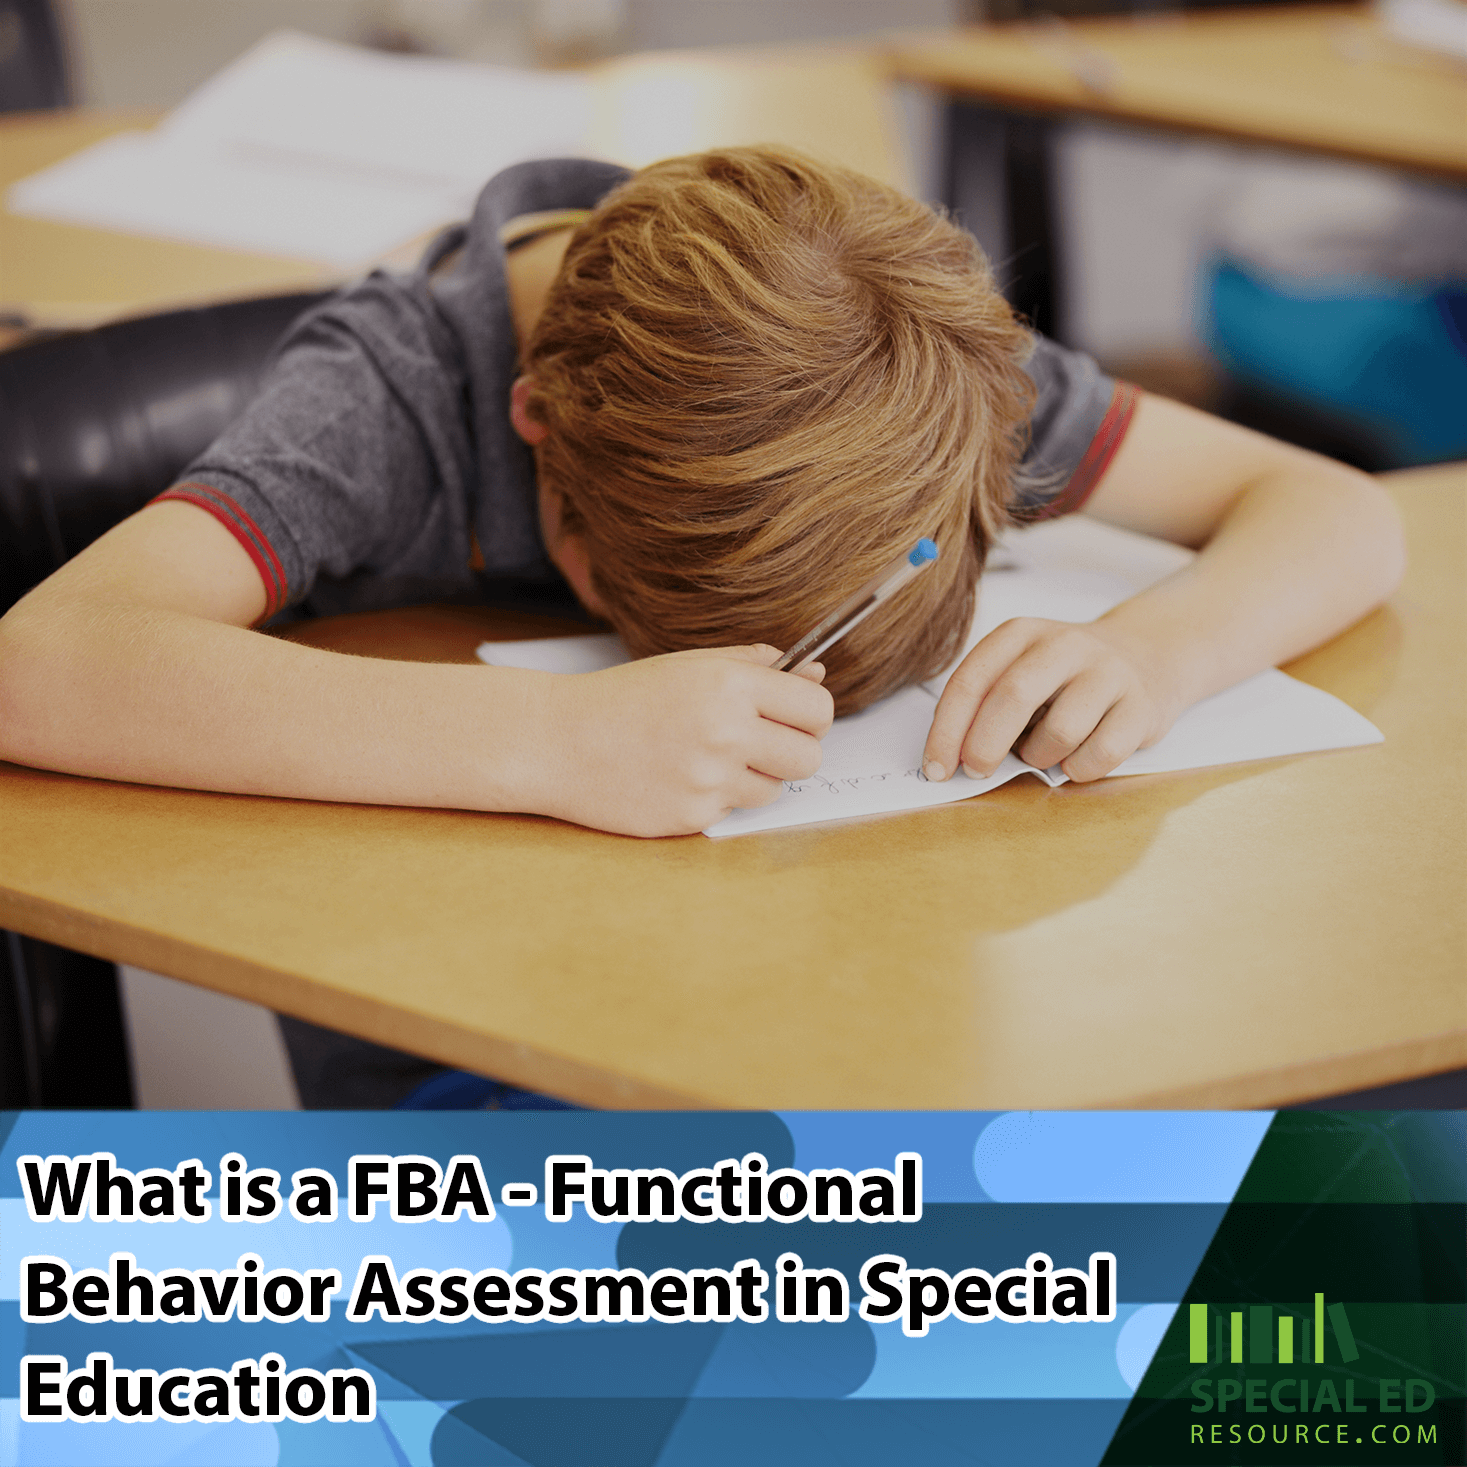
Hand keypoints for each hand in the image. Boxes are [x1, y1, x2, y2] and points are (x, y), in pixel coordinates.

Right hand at [533, 645, 832, 836]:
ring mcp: (709, 779)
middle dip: (794, 752)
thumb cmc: (625, 698)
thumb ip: (757, 665)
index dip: (812, 715)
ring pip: (775, 790)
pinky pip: (734, 811)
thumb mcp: (691, 665)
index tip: (796, 717)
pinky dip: (717, 798)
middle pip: (809, 758)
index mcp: (729, 684)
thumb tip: (817, 675)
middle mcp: (725, 731)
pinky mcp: (692, 816)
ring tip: (708, 758)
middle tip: (761, 743)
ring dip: (754, 778)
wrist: (558, 741)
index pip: (818, 709)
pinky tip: (680, 778)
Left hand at [922, 618, 1178, 784]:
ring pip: (1060, 731)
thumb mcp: (1019, 670)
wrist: (1145, 656)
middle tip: (976, 772)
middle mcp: (1065, 645)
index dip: (946, 730)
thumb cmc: (1063, 677)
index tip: (935, 768)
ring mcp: (1108, 672)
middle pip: (1012, 697)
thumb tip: (950, 758)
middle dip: (984, 745)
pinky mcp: (1141, 706)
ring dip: (1040, 757)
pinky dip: (1079, 769)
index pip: (971, 681)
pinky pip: (1100, 754)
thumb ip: (986, 704)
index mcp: (1021, 634)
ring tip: (1041, 751)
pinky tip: (1075, 759)